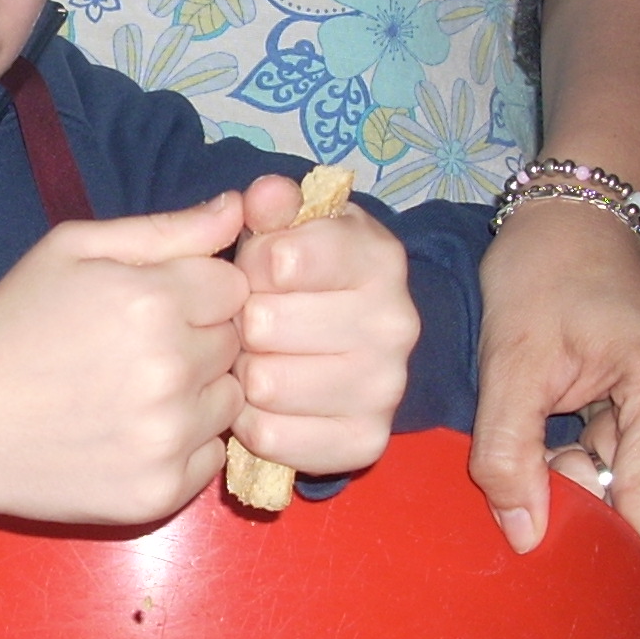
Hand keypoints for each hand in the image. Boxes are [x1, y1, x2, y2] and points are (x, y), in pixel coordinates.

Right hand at [0, 195, 249, 535]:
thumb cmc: (12, 326)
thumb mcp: (71, 250)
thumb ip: (164, 229)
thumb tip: (239, 210)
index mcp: (154, 301)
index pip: (235, 285)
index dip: (198, 289)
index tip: (156, 302)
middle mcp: (171, 371)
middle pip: (237, 343)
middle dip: (199, 339)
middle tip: (136, 348)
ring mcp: (168, 438)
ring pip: (229, 401)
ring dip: (197, 393)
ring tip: (133, 391)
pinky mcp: (161, 492)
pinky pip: (210, 457)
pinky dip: (183, 445)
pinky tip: (130, 432)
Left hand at [230, 171, 418, 478]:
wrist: (337, 337)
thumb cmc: (297, 274)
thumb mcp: (287, 226)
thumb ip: (271, 203)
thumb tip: (263, 197)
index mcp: (379, 259)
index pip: (281, 260)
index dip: (251, 264)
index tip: (260, 268)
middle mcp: (397, 324)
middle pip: (264, 325)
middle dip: (242, 322)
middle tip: (252, 322)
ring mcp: (387, 388)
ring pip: (265, 384)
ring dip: (244, 374)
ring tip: (257, 358)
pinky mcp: (365, 442)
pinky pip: (272, 437)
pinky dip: (253, 423)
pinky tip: (265, 403)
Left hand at [467, 195, 639, 628]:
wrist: (577, 216)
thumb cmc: (545, 271)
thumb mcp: (510, 359)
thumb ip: (510, 451)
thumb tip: (526, 535)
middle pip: (637, 497)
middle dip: (580, 498)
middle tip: (534, 449)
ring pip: (629, 482)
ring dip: (579, 474)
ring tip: (544, 414)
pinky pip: (627, 461)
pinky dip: (587, 458)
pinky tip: (560, 425)